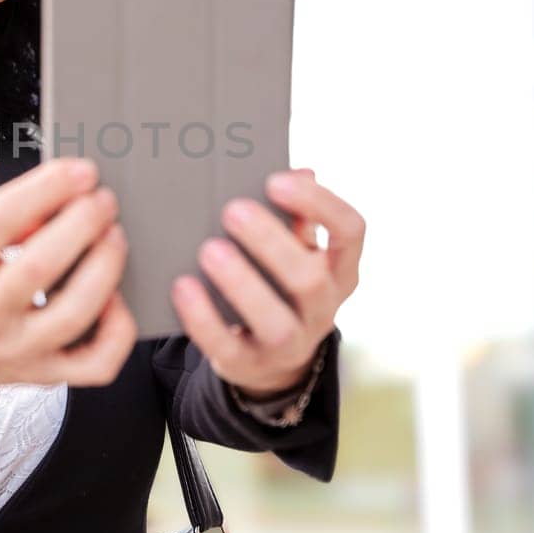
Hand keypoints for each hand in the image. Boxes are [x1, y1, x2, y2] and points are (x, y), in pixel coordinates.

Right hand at [0, 157, 137, 417]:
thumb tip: (50, 203)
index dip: (44, 190)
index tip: (80, 171)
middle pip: (39, 266)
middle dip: (81, 223)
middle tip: (103, 199)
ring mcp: (15, 350)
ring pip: (72, 315)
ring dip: (104, 268)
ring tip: (115, 235)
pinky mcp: (43, 374)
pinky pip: (95, 363)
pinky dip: (117, 330)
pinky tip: (116, 297)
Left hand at [171, 167, 363, 396]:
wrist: (268, 354)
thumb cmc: (277, 281)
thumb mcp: (295, 250)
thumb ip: (292, 215)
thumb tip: (297, 168)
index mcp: (339, 268)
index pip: (350, 232)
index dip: (319, 204)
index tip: (277, 180)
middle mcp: (324, 307)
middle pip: (310, 279)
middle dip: (270, 243)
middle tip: (232, 209)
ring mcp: (290, 343)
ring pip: (275, 321)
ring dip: (241, 283)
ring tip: (209, 249)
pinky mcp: (250, 364)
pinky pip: (228, 346)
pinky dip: (203, 317)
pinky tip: (183, 287)